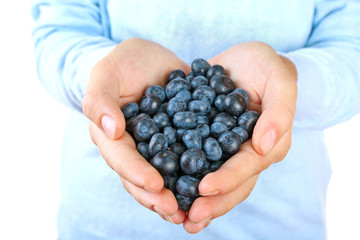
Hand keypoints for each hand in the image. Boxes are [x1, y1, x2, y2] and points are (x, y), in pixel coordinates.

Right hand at [82, 38, 189, 223]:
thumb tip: (111, 129)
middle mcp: (137, 149)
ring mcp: (161, 147)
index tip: (155, 185)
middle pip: (144, 179)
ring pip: (168, 177)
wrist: (150, 59)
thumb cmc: (122, 64)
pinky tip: (216, 186)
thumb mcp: (106, 73)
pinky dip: (201, 174)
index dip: (137, 174)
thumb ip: (100, 100)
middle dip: (159, 197)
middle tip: (176, 211)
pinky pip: (190, 158)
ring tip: (196, 212)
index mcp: (114, 138)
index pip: (122, 160)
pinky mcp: (183, 140)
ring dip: (180, 196)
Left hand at [182, 42, 297, 232]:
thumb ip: (279, 111)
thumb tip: (265, 144)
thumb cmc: (266, 67)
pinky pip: (191, 161)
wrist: (243, 60)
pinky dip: (178, 176)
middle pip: (229, 184)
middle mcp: (243, 154)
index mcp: (265, 144)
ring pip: (209, 179)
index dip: (228, 180)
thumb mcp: (279, 79)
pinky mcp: (203, 140)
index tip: (205, 189)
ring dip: (193, 200)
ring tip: (174, 216)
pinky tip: (160, 187)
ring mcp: (222, 150)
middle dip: (211, 203)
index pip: (247, 167)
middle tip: (189, 219)